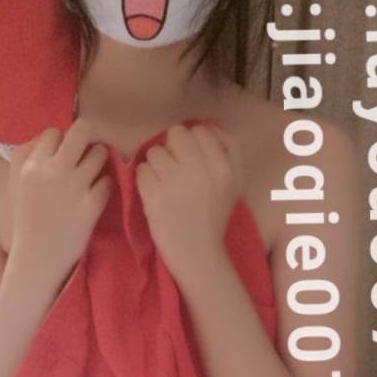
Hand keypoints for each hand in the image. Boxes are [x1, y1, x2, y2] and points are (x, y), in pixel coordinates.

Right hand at [8, 118, 112, 284]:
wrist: (37, 256)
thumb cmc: (25, 219)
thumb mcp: (15, 184)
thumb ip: (26, 156)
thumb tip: (51, 136)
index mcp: (31, 165)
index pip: (54, 133)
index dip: (61, 141)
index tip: (63, 154)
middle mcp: (53, 171)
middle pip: (82, 130)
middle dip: (87, 138)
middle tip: (87, 153)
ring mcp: (74, 187)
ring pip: (100, 153)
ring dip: (98, 162)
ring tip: (91, 175)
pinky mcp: (92, 205)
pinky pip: (108, 181)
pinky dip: (104, 186)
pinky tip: (94, 195)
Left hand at [135, 121, 243, 284]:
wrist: (199, 253)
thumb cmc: (215, 216)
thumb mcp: (235, 181)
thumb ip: (231, 148)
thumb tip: (211, 123)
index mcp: (223, 166)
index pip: (200, 130)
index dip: (192, 143)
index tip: (190, 160)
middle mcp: (201, 170)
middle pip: (175, 134)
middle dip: (171, 149)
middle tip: (174, 169)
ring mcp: (176, 182)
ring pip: (154, 151)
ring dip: (156, 165)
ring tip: (165, 184)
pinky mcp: (154, 195)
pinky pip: (141, 170)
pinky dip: (144, 180)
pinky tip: (155, 194)